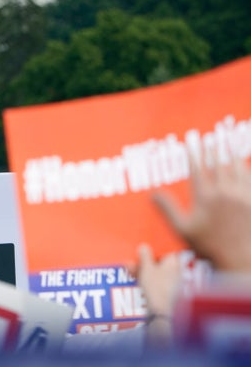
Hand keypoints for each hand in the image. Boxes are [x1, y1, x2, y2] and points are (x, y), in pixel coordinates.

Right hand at [132, 244, 180, 317]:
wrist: (159, 310)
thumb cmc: (156, 287)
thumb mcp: (147, 268)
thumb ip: (145, 255)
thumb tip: (144, 246)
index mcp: (174, 263)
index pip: (169, 250)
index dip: (158, 246)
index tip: (149, 243)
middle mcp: (175, 272)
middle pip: (160, 260)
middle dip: (146, 258)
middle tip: (135, 255)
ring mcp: (171, 282)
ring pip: (156, 270)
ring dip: (143, 267)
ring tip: (129, 265)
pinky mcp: (165, 290)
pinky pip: (154, 279)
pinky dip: (145, 276)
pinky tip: (133, 275)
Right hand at [152, 150, 250, 272]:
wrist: (240, 260)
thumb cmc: (209, 247)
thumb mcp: (182, 229)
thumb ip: (168, 209)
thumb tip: (153, 194)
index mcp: (205, 198)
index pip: (198, 169)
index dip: (194, 152)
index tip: (192, 139)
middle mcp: (224, 193)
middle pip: (218, 163)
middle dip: (212, 146)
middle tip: (210, 133)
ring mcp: (242, 196)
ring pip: (236, 168)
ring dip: (231, 152)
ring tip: (228, 139)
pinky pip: (249, 179)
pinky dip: (246, 168)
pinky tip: (244, 162)